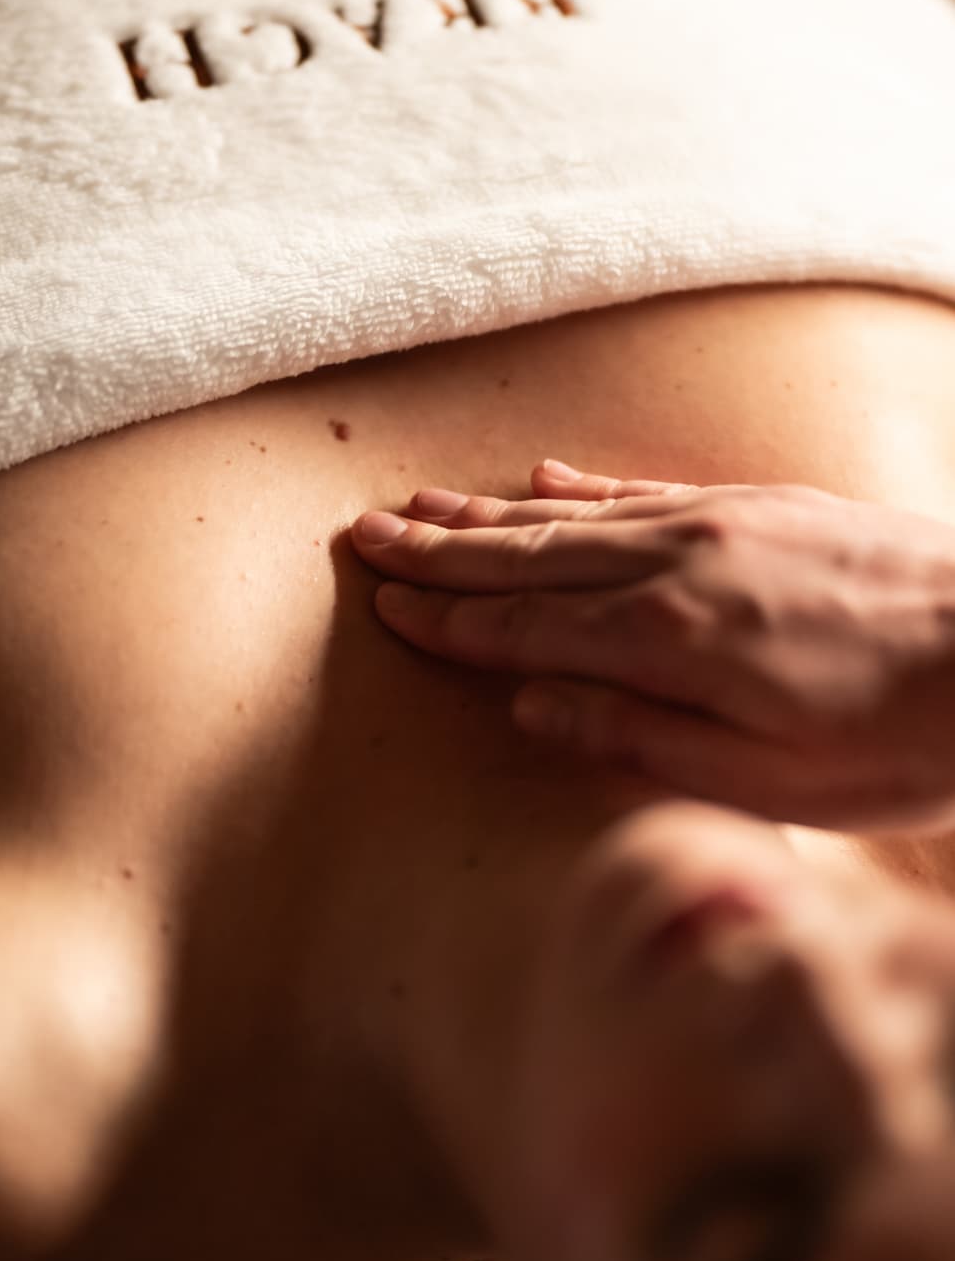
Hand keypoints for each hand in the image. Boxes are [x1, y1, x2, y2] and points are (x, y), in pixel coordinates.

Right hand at [351, 462, 954, 830]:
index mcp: (669, 641)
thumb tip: (532, 708)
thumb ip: (637, 738)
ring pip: (576, 515)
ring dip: (490, 514)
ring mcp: (724, 521)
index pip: (525, 628)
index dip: (447, 620)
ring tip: (422, 504)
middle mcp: (681, 563)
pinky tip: (541, 478)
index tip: (383, 605)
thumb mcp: (765, 783)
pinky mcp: (766, 504)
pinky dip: (582, 486)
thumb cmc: (895, 744)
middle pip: (530, 556)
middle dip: (440, 552)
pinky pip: (645, 488)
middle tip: (365, 535)